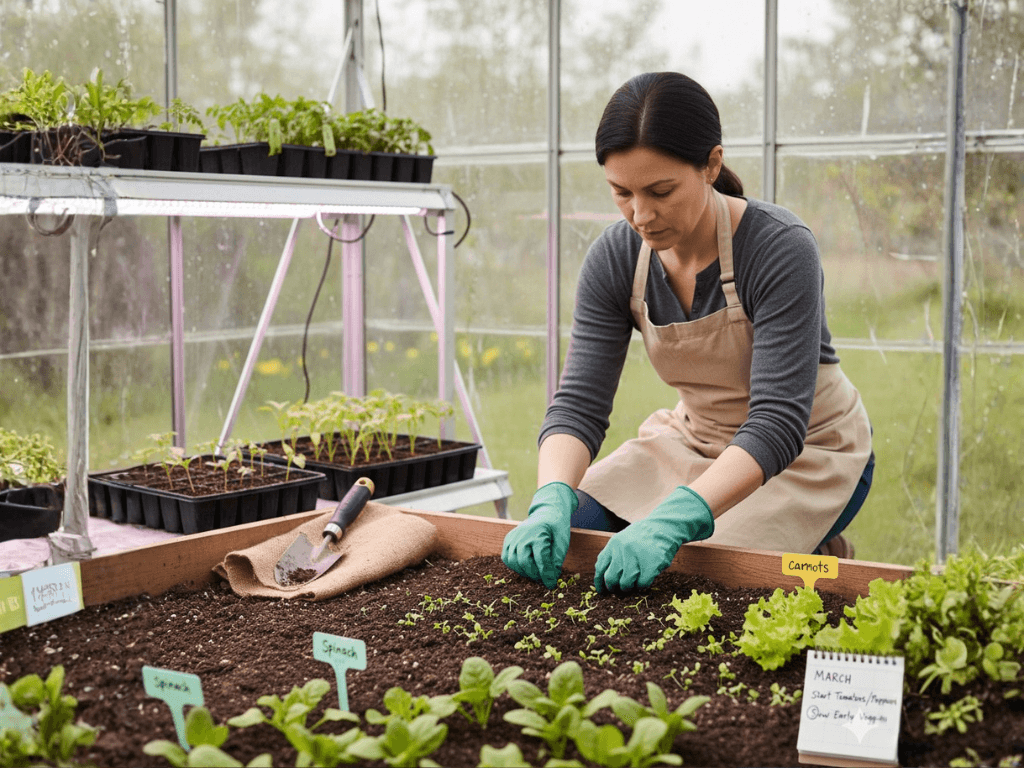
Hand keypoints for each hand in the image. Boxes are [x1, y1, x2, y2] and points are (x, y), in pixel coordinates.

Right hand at [502, 481, 577, 589]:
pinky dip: (515, 565)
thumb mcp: (562, 542)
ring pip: (513, 561)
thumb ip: (556, 560)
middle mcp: (523, 534)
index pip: (541, 559)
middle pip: (524, 562)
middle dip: (534, 574)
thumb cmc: (556, 529)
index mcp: (538, 533)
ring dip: (524, 571)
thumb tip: (549, 579)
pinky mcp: (508, 539)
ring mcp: (513, 536)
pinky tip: (526, 565)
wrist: (546, 514)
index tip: (551, 584)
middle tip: (543, 578)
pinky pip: (506, 558)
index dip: (546, 574)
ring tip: (535, 571)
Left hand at [594, 486, 713, 591]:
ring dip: (629, 588)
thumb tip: (605, 579)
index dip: (599, 582)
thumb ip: (614, 554)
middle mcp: (623, 549)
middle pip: (611, 578)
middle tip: (619, 590)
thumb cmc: (644, 536)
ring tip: (634, 584)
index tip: (602, 591)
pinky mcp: (651, 564)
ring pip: (625, 583)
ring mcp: (637, 556)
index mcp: (614, 543)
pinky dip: (642, 586)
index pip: (600, 566)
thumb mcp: (624, 539)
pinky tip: (644, 580)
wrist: (665, 527)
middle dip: (614, 588)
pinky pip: (642, 584)